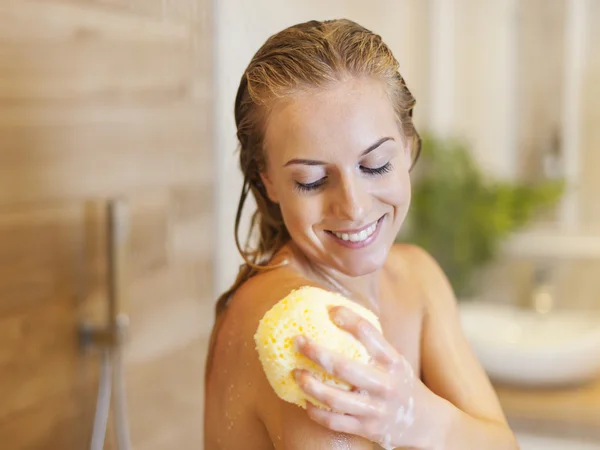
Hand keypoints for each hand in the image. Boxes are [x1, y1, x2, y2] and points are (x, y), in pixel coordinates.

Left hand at [293, 306, 435, 449]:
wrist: (426, 422)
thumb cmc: (401, 383)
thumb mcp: (395, 361)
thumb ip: (372, 345)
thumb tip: (337, 316)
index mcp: (393, 362)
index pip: (370, 334)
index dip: (349, 319)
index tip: (330, 311)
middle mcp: (385, 384)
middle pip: (344, 367)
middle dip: (317, 352)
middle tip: (297, 341)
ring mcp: (375, 409)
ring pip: (335, 398)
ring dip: (310, 385)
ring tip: (296, 373)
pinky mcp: (367, 429)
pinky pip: (335, 421)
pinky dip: (316, 412)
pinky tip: (305, 402)